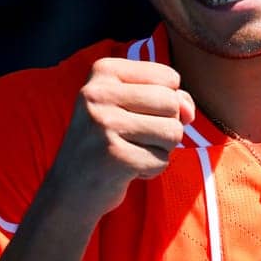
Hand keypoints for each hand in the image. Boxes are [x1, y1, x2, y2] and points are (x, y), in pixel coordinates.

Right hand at [48, 56, 195, 220]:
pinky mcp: (114, 157)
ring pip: (173, 132)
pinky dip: (151, 170)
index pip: (169, 77)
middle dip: (166, 127)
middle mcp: (98, 93)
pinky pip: (162, 161)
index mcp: (103, 71)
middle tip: (135, 138)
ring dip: (160, 149)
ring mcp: (104, 125)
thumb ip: (170, 98)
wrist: (71, 188)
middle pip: (172, 104)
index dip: (165, 103)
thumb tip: (189, 111)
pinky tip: (126, 169)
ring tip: (131, 152)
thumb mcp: (134, 108)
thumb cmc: (109, 141)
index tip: (134, 115)